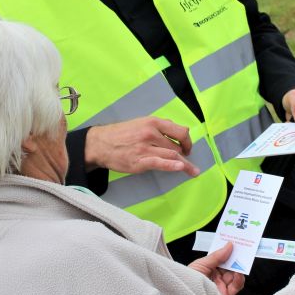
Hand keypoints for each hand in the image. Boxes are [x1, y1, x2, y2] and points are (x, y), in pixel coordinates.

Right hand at [85, 117, 199, 175]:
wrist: (100, 143)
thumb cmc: (121, 133)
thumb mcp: (141, 123)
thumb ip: (160, 127)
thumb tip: (180, 131)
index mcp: (153, 122)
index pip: (180, 131)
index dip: (187, 141)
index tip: (187, 148)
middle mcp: (151, 134)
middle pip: (176, 146)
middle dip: (184, 155)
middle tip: (187, 162)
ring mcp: (145, 148)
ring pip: (171, 155)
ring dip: (184, 165)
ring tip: (193, 171)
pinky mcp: (139, 161)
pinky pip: (159, 163)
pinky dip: (171, 165)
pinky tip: (180, 167)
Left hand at [189, 242, 244, 294]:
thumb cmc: (188, 279)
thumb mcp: (201, 264)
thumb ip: (217, 256)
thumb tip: (229, 245)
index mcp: (209, 269)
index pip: (222, 259)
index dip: (228, 251)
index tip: (235, 242)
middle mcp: (216, 277)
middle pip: (230, 267)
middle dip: (236, 258)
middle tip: (242, 250)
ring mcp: (221, 286)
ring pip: (235, 276)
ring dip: (239, 267)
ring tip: (240, 260)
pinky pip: (236, 286)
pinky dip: (239, 279)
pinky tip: (238, 272)